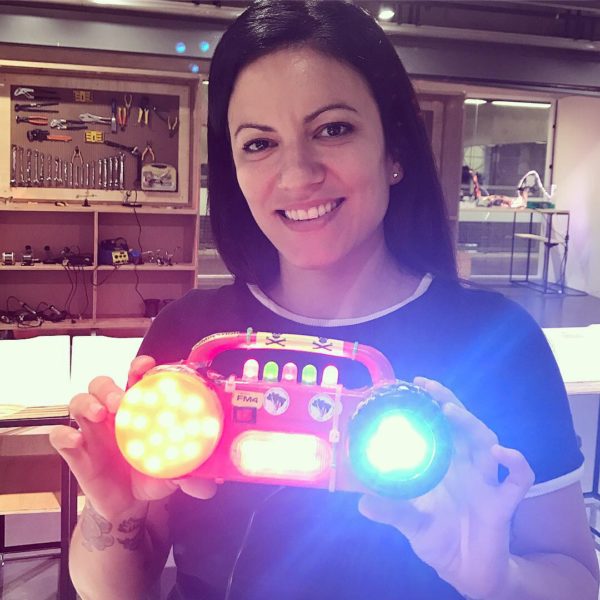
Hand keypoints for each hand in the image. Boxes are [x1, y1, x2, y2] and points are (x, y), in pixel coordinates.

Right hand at [50, 356, 215, 519]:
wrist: (131, 504)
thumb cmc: (153, 475)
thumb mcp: (175, 473)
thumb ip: (193, 475)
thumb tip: (207, 483)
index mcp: (140, 410)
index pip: (136, 378)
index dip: (139, 367)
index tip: (146, 366)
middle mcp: (114, 414)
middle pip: (102, 384)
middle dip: (110, 387)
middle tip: (121, 400)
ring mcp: (92, 431)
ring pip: (78, 401)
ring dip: (87, 402)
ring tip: (99, 413)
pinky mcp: (77, 452)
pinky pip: (60, 436)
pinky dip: (64, 435)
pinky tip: (75, 440)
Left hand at [358, 377, 534, 598]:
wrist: (465, 571)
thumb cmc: (438, 538)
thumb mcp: (410, 523)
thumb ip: (391, 510)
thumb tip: (361, 501)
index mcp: (443, 465)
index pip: (439, 426)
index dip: (430, 405)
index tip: (414, 386)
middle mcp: (465, 466)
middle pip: (463, 426)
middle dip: (449, 403)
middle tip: (430, 388)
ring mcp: (486, 482)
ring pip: (487, 442)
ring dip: (472, 425)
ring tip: (451, 413)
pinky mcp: (502, 503)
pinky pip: (518, 479)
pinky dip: (515, 463)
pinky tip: (501, 453)